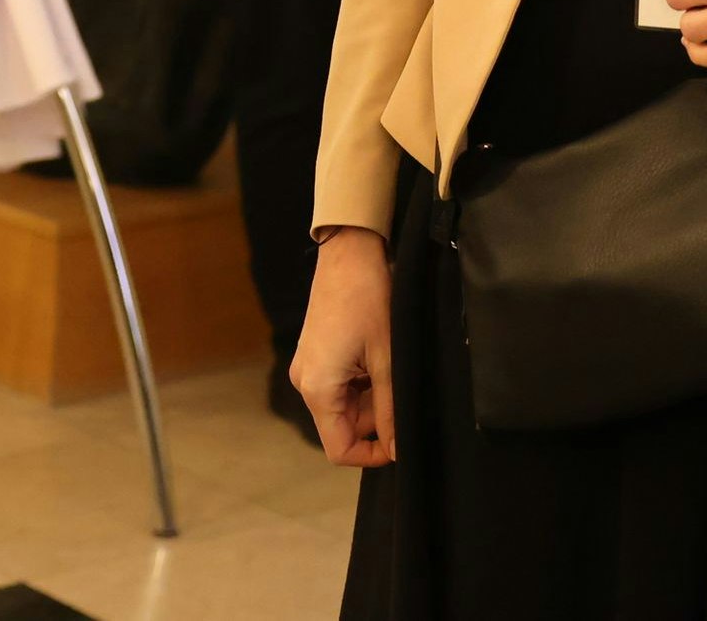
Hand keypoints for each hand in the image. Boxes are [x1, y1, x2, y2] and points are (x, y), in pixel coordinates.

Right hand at [290, 227, 396, 466]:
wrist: (349, 253)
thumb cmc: (367, 299)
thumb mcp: (386, 360)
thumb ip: (390, 410)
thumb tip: (398, 447)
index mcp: (317, 388)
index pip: (338, 448)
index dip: (371, 455)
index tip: (399, 443)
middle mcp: (305, 382)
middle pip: (342, 426)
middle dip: (376, 420)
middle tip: (401, 391)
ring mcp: (308, 367)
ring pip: (343, 406)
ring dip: (371, 398)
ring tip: (391, 366)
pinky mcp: (315, 355)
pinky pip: (339, 385)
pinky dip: (362, 382)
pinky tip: (378, 357)